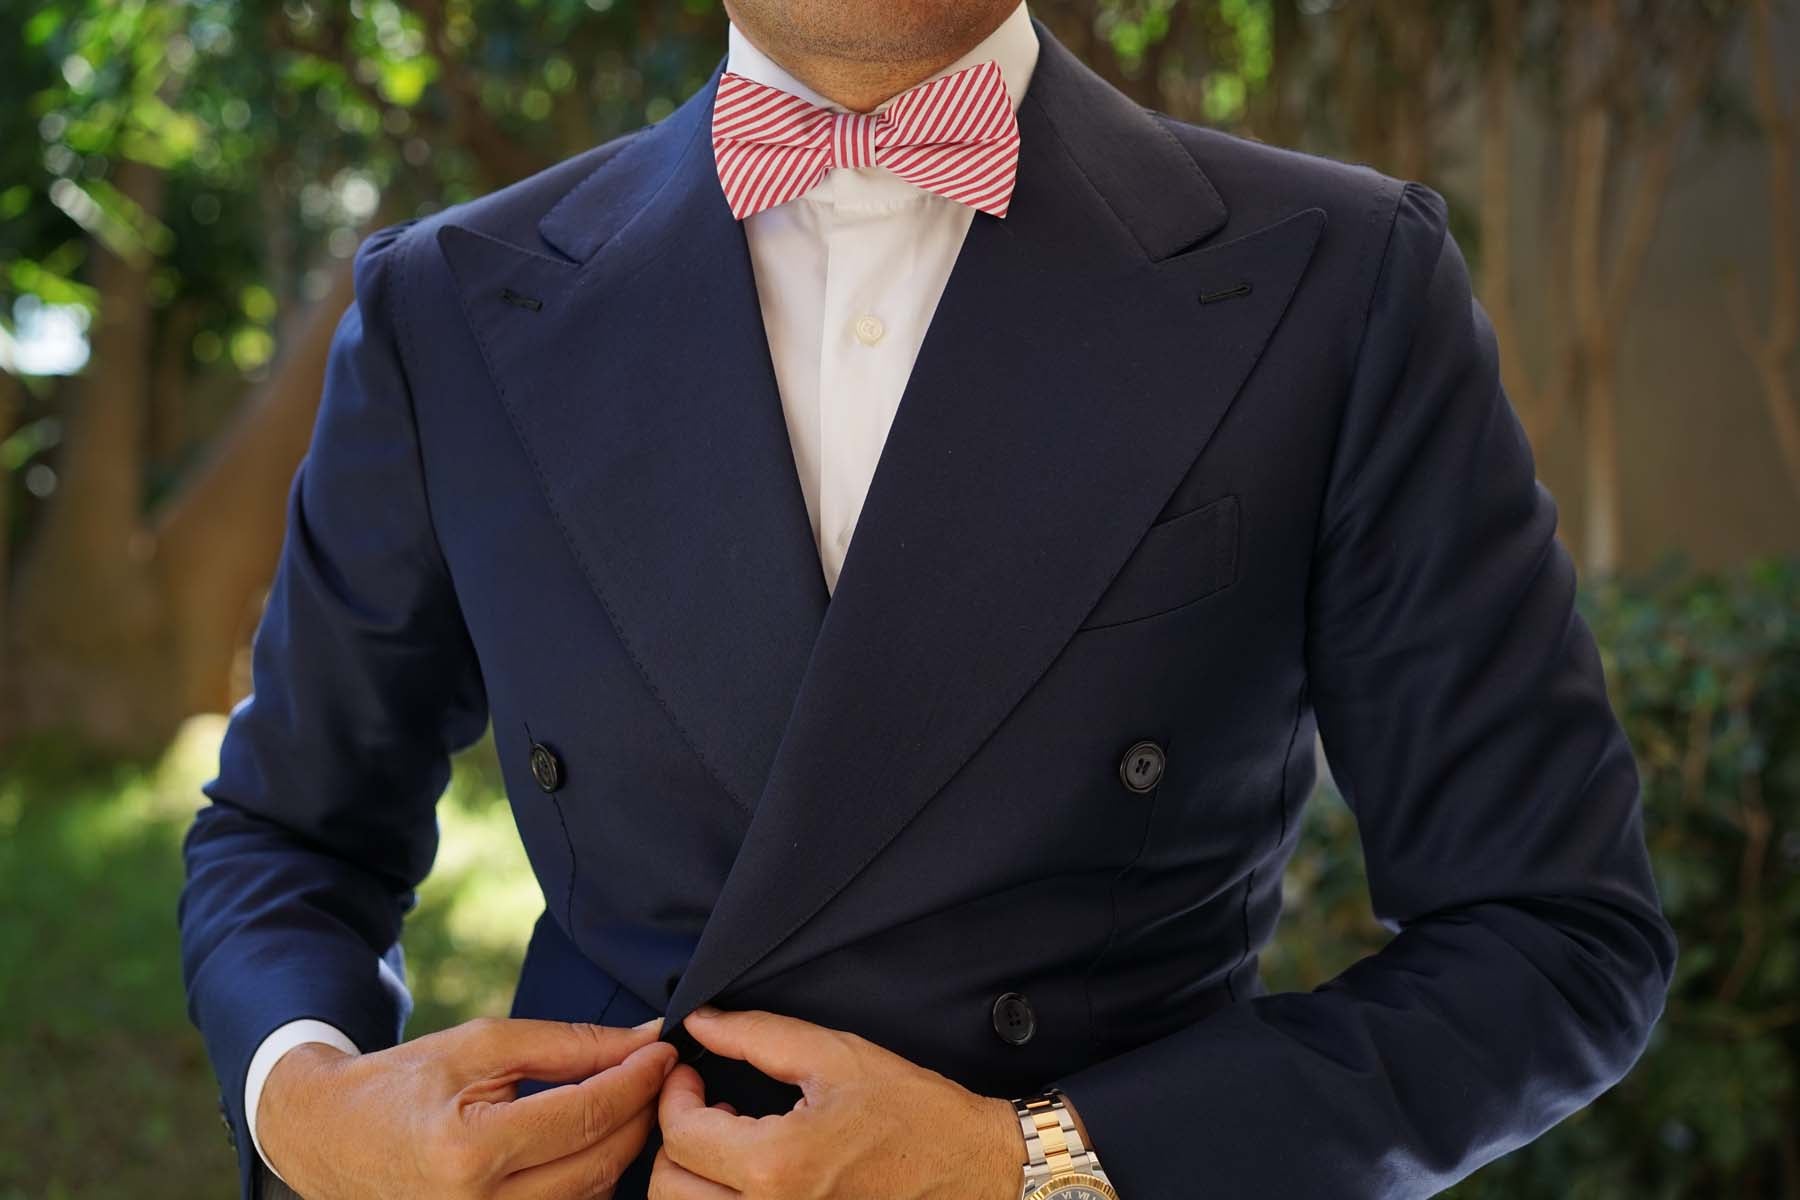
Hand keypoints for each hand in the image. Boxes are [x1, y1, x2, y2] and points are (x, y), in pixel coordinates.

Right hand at [258, 1015, 678, 1198]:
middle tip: (656, 1073)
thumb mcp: (483, 1045)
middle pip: (600, 1161)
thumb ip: (569, 1045)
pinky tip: (592, 1141)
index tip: (664, 1050)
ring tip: (625, 1102)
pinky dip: (591, 1178)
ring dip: (621, 1147)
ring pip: (593, 1195)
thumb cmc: (406, 1083)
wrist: (332, 1138)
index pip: (585, 1115)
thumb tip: (644, 1039)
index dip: (637, 1079)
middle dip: (641, 1112)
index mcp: (469, 1150)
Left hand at [648, 1006, 1025, 1199]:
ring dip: (694, 1179)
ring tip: (732, 1143)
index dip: (675, 1096)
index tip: (692, 1075)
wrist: (971, 1169)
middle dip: (678, 1140)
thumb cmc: (912, 1112)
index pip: (681, 1136)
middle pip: (671, 1189)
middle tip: (710, 1108)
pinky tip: (753, 1175)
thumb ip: (756, 1035)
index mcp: (777, 1165)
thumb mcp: (834, 1056)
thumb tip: (700, 1022)